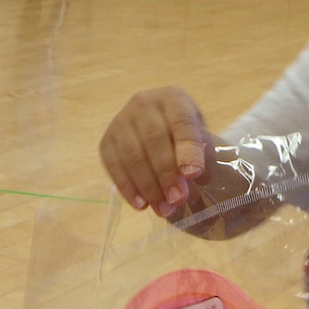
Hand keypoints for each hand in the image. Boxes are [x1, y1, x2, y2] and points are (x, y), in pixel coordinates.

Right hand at [99, 88, 212, 214]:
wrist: (157, 127)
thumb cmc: (184, 135)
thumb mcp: (201, 138)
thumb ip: (202, 155)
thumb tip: (194, 176)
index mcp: (173, 98)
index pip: (181, 122)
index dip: (187, 149)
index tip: (193, 175)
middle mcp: (143, 104)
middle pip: (153, 139)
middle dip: (166, 173)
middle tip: (178, 199)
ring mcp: (120, 121)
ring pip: (132, 155)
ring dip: (148, 186)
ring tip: (164, 210)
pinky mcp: (106, 141)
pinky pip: (114, 166)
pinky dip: (128, 188)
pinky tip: (141, 205)